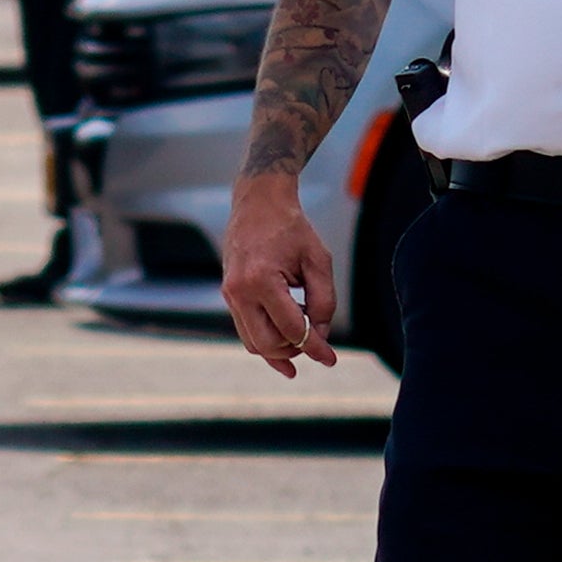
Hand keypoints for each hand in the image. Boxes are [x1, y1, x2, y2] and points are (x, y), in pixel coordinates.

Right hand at [218, 167, 340, 375]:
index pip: (292, 329)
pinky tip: (285, 350)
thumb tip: (319, 336)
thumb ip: (323, 302)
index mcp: (262, 280)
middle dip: (296, 350)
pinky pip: (245, 330)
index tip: (331, 359)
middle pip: (268, 344)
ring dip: (280, 349)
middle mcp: (239, 291)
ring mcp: (230, 294)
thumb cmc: (292, 229)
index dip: (315, 347)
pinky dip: (266, 341)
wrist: (259, 203)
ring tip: (304, 342)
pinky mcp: (229, 295)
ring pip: (253, 343)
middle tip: (318, 346)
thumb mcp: (318, 262)